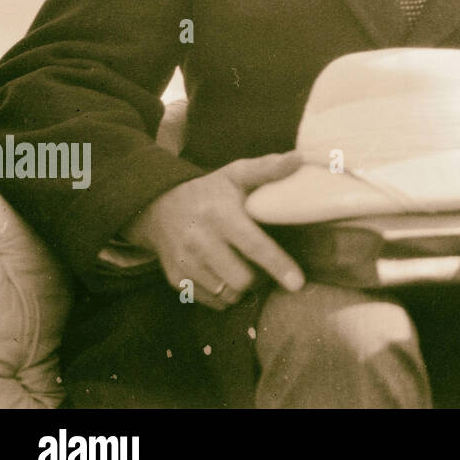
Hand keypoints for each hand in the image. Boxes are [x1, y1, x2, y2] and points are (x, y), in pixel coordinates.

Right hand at [123, 152, 306, 310]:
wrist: (160, 207)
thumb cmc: (211, 191)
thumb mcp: (237, 173)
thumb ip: (268, 168)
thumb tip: (299, 158)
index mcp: (220, 215)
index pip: (253, 246)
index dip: (278, 265)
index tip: (297, 283)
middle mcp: (199, 241)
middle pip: (242, 279)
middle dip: (260, 278)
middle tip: (264, 264)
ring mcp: (185, 263)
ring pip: (228, 294)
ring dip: (243, 287)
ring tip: (245, 267)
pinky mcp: (176, 279)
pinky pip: (211, 301)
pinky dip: (225, 294)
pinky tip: (226, 274)